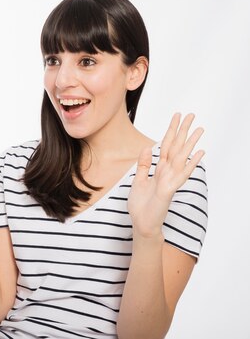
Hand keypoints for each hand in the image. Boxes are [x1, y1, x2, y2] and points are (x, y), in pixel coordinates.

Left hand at [128, 113, 204, 237]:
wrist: (142, 224)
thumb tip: (147, 148)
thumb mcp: (138, 181)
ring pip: (181, 157)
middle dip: (183, 131)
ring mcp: (170, 180)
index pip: (166, 146)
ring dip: (190, 143)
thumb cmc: (141, 206)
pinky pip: (181, 174)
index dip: (171, 131)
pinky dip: (190, 163)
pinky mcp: (169, 189)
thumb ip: (143, 165)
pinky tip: (200, 153)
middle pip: (176, 147)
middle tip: (192, 115)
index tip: (176, 116)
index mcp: (158, 169)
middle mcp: (167, 172)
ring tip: (200, 129)